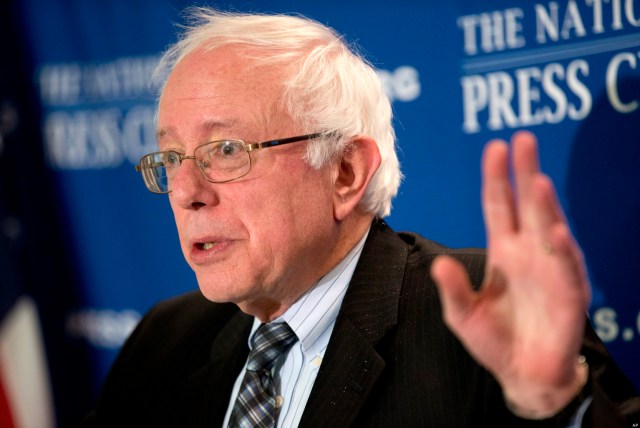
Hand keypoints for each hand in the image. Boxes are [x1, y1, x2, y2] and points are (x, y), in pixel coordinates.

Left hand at [431, 131, 590, 417]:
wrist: (524, 373)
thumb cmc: (495, 339)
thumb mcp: (462, 314)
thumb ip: (452, 289)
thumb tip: (439, 265)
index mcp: (504, 251)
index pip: (499, 205)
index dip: (496, 178)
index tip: (495, 148)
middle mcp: (528, 252)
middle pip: (527, 204)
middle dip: (525, 172)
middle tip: (523, 141)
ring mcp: (550, 269)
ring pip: (548, 227)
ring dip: (544, 205)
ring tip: (536, 179)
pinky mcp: (568, 293)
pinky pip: (565, 268)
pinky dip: (560, 251)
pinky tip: (553, 233)